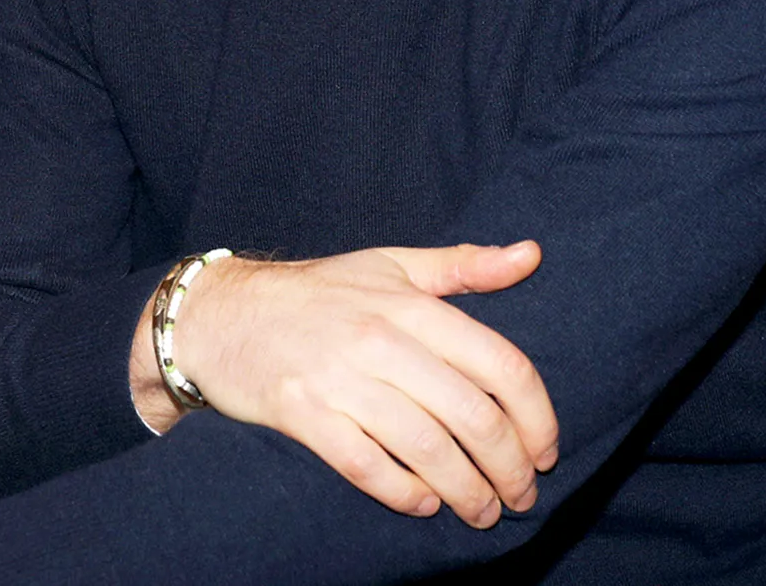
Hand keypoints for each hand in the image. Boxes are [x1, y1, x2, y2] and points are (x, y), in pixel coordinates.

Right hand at [146, 242, 556, 528]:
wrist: (219, 314)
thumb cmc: (316, 293)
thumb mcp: (389, 266)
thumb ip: (463, 266)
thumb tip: (532, 253)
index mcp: (408, 304)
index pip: (501, 365)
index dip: (537, 417)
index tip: (546, 449)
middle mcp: (378, 339)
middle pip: (473, 417)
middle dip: (510, 468)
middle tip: (522, 495)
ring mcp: (338, 378)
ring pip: (428, 449)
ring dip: (468, 493)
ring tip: (483, 511)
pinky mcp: (302, 413)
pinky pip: (369, 467)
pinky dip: (406, 494)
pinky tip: (424, 503)